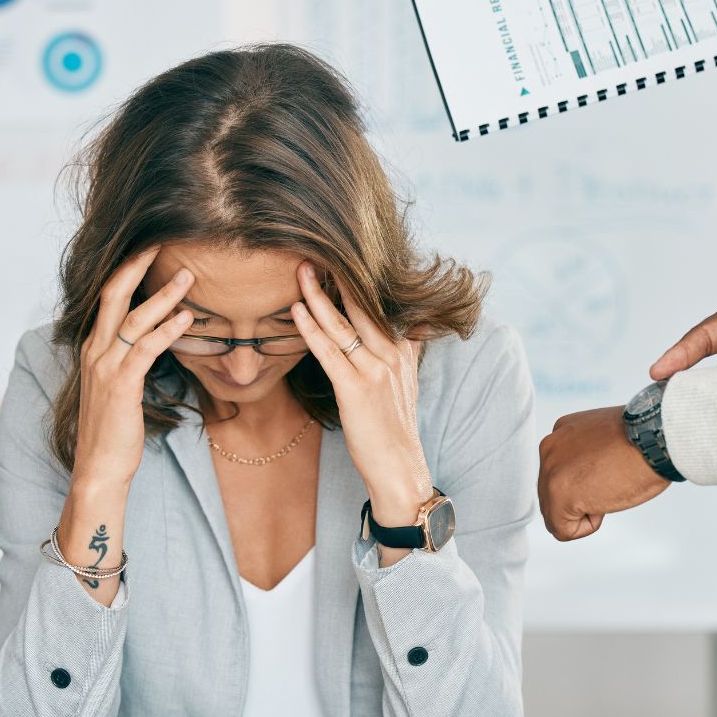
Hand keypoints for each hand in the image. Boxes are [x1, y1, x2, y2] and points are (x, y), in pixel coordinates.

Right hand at [70, 248, 194, 491]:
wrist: (99, 467)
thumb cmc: (114, 428)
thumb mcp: (118, 385)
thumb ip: (129, 358)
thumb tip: (154, 338)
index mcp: (93, 347)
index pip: (108, 296)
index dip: (127, 269)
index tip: (151, 248)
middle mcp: (95, 350)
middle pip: (113, 293)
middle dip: (137, 264)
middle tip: (163, 241)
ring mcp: (105, 367)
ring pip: (133, 318)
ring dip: (164, 295)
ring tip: (189, 275)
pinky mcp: (121, 385)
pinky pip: (145, 349)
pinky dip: (167, 330)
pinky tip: (187, 319)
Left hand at [291, 262, 432, 562]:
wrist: (400, 469)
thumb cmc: (395, 428)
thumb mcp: (408, 381)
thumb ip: (410, 347)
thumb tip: (419, 322)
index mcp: (401, 350)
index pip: (376, 305)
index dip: (356, 279)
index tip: (335, 253)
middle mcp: (391, 354)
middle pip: (361, 306)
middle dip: (336, 276)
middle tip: (313, 247)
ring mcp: (375, 371)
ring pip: (343, 324)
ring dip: (318, 295)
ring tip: (299, 268)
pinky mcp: (357, 390)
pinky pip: (329, 351)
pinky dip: (312, 328)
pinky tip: (296, 310)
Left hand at [538, 407, 669, 540]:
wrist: (653, 439)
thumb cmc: (644, 440)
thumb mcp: (605, 439)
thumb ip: (587, 455)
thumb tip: (587, 478)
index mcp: (561, 435)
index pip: (559, 473)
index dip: (587, 483)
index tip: (609, 472)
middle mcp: (550, 450)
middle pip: (552, 494)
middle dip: (581, 498)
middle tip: (610, 482)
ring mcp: (551, 473)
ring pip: (555, 513)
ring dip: (584, 511)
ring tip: (609, 489)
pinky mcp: (558, 496)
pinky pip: (563, 529)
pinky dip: (587, 527)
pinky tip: (604, 504)